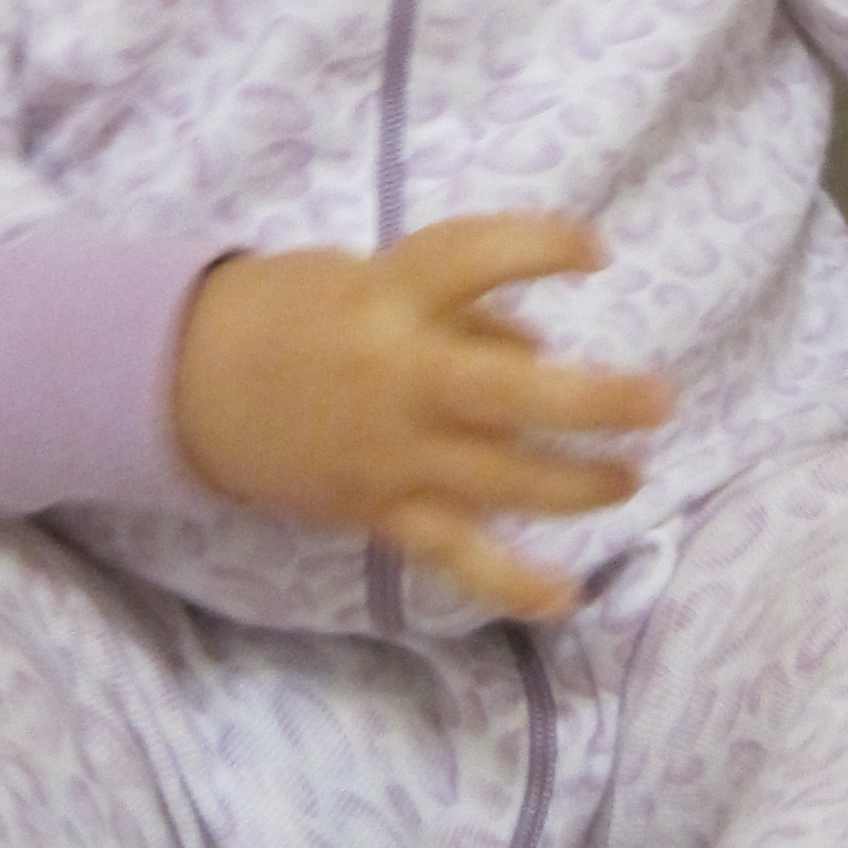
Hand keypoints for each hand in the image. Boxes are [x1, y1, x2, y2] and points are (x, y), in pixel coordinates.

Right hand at [170, 213, 672, 622]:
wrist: (189, 384)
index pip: (473, 260)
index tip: (597, 252)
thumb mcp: (368, 280)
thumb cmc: (293, 313)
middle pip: (503, 394)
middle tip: (658, 400)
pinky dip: (510, 582)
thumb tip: (540, 354)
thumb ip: (457, 315)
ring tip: (630, 476)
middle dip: (590, 401)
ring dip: (575, 485)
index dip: (540, 248)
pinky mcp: (379, 509)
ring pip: (497, 479)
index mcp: (388, 296)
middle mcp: (395, 375)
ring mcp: (389, 451)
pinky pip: (453, 553)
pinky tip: (565, 599)